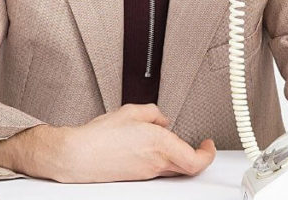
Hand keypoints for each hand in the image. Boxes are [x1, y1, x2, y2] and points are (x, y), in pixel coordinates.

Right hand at [47, 103, 215, 182]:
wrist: (79, 155)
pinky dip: (162, 159)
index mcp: (160, 144)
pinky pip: (158, 169)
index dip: (208, 154)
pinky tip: (151, 147)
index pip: (196, 159)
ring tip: (171, 141)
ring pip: (174, 168)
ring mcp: (147, 172)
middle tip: (200, 146)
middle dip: (197, 156)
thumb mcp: (131, 111)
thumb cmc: (100, 137)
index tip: (208, 144)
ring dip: (179, 156)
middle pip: (189, 168)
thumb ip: (153, 113)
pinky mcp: (137, 176)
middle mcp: (157, 162)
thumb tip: (161, 119)